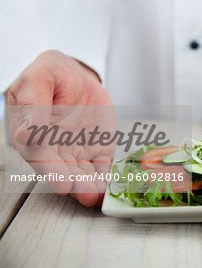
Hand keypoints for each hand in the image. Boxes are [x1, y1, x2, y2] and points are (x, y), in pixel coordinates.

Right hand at [6, 50, 113, 206]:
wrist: (80, 77)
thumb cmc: (55, 73)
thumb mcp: (41, 77)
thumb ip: (33, 101)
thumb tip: (26, 133)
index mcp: (31, 131)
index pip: (38, 153)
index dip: (50, 168)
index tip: (61, 181)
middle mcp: (52, 148)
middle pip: (60, 170)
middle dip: (72, 183)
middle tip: (83, 192)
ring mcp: (75, 152)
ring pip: (80, 174)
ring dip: (89, 185)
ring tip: (97, 194)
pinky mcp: (96, 152)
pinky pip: (101, 168)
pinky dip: (106, 178)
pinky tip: (110, 187)